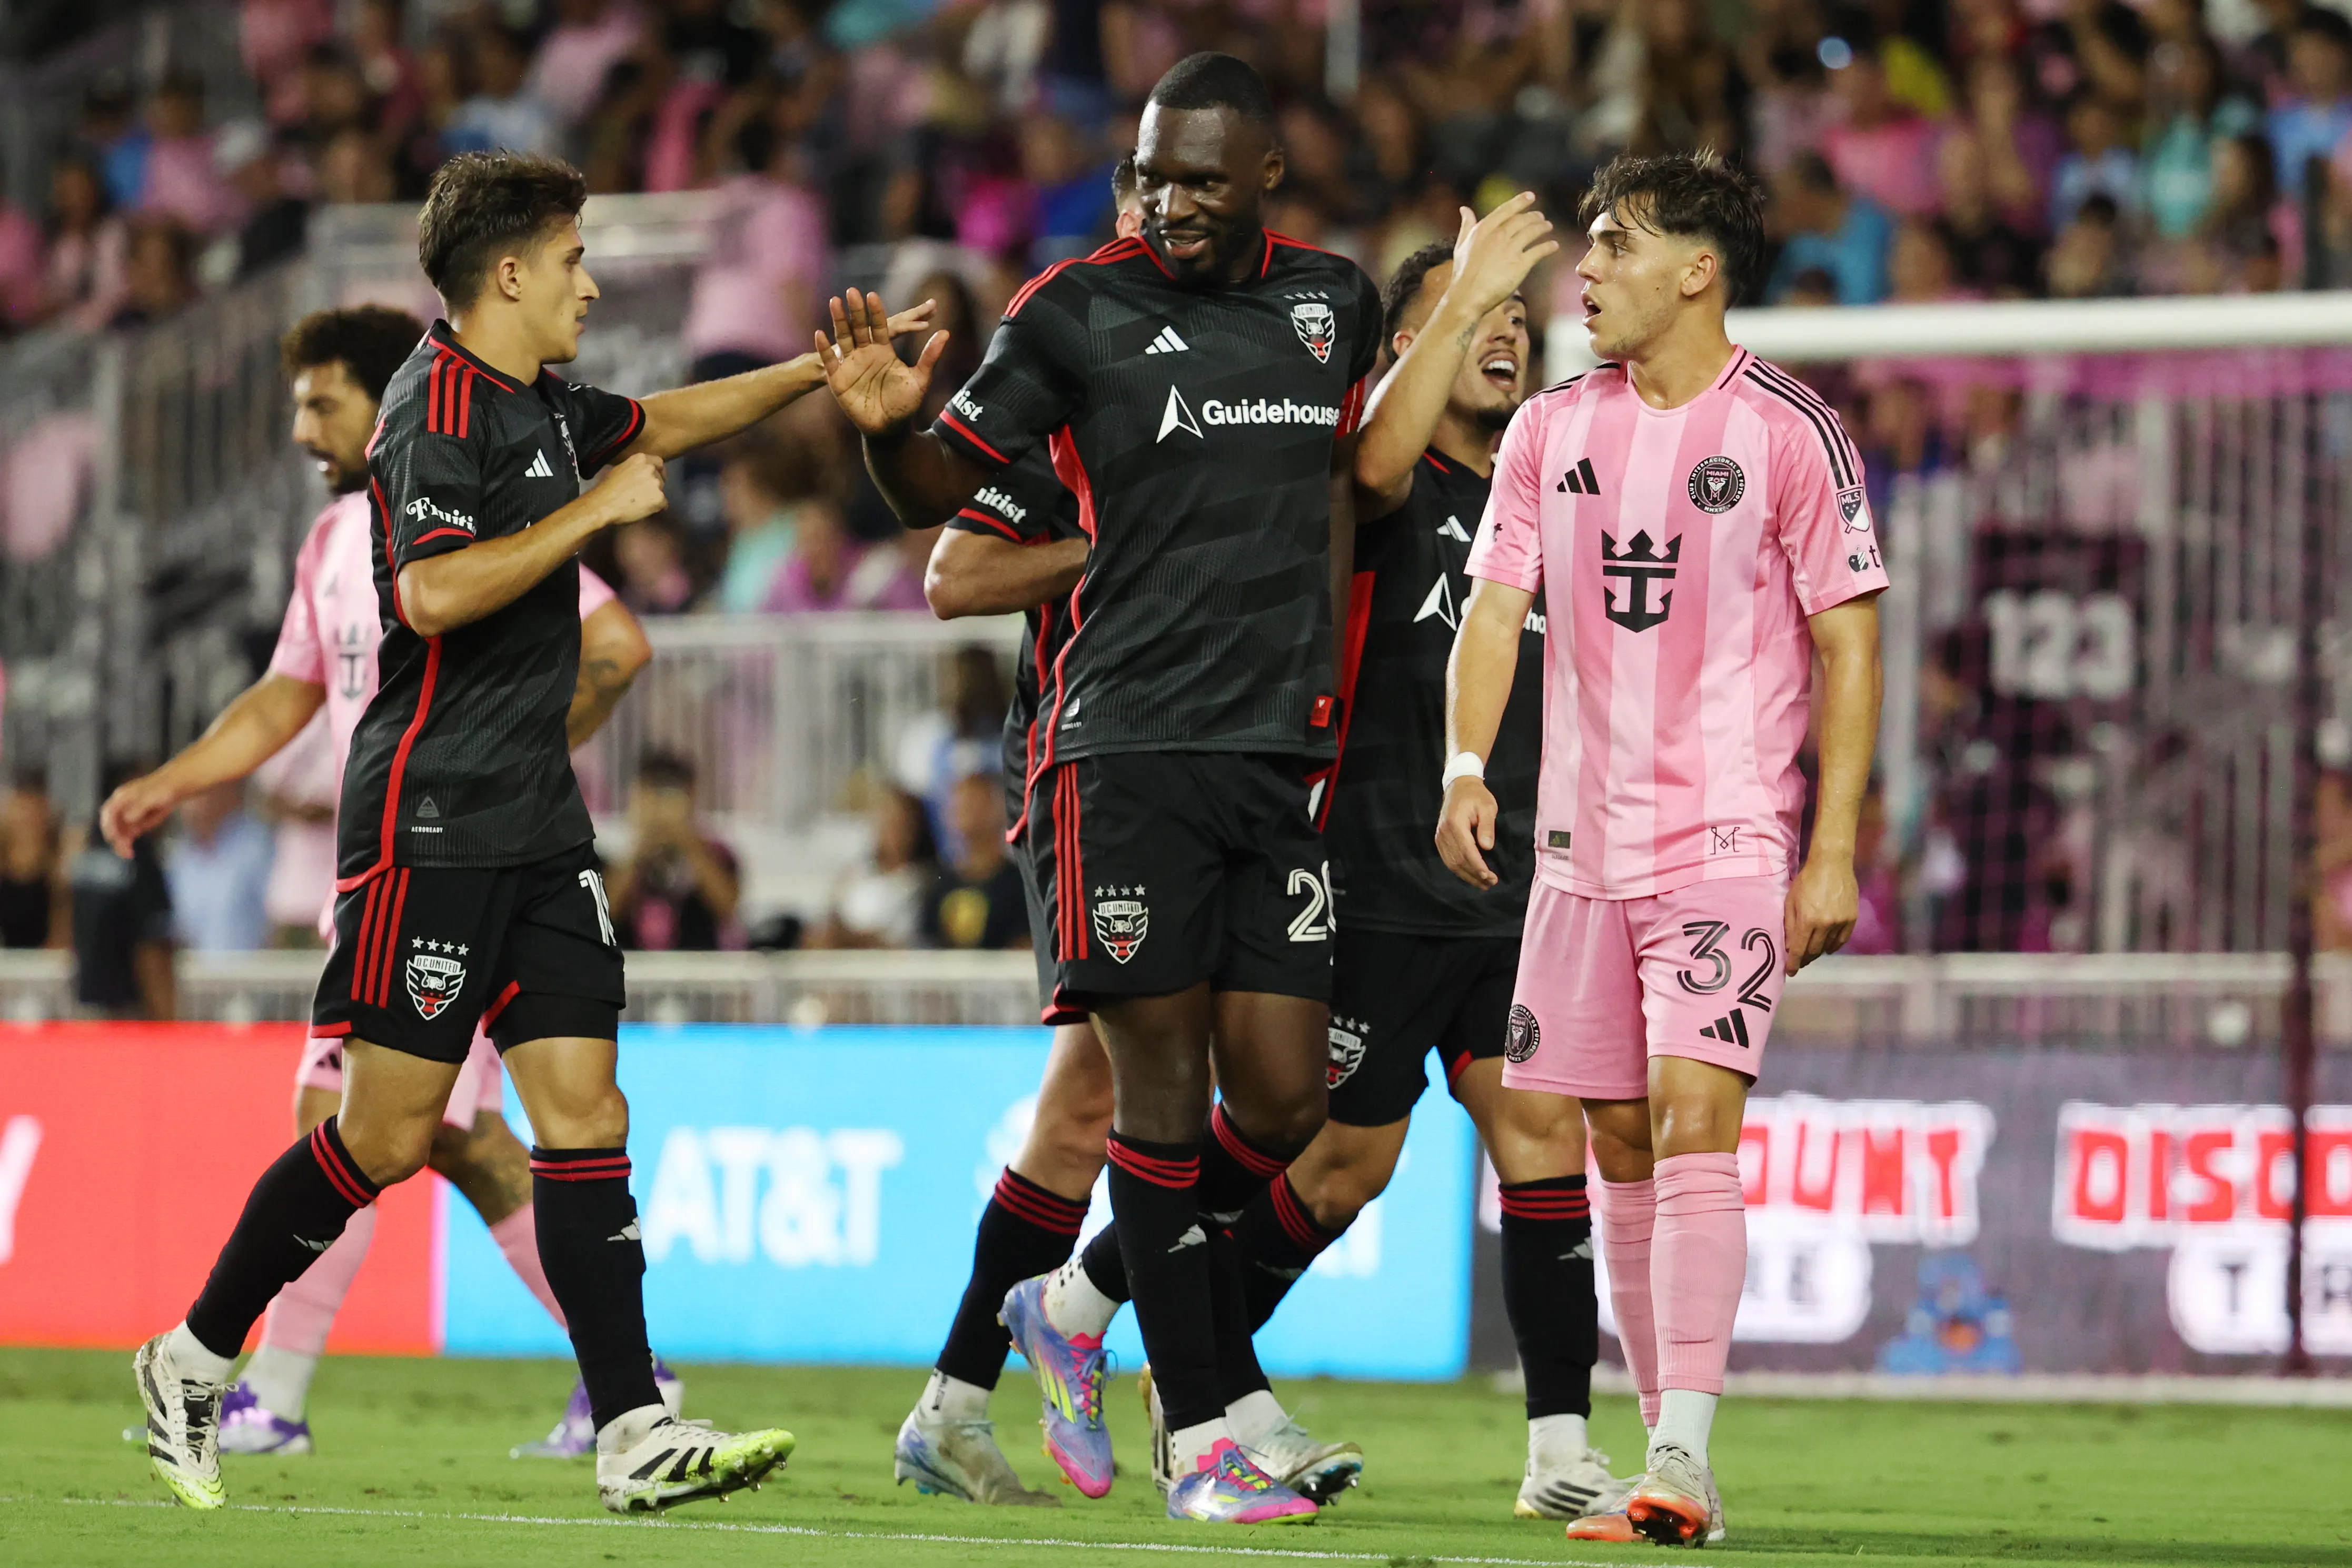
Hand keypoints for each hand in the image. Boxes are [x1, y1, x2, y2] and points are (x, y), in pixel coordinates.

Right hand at [98, 771, 178, 857]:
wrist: (175, 787)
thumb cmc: (164, 789)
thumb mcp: (153, 797)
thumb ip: (139, 807)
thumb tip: (128, 818)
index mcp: (121, 797)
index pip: (109, 812)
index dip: (109, 825)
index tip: (114, 838)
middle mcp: (121, 806)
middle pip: (111, 824)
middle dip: (115, 838)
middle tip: (123, 850)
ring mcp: (127, 815)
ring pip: (119, 832)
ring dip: (121, 843)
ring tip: (128, 854)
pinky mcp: (135, 823)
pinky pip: (127, 834)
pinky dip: (127, 843)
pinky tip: (130, 851)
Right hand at [591, 452, 668, 525]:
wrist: (604, 504)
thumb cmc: (606, 489)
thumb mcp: (619, 470)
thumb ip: (634, 469)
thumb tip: (639, 473)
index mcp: (640, 459)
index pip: (659, 462)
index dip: (660, 471)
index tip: (659, 477)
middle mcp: (650, 469)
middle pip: (660, 478)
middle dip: (655, 487)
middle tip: (644, 495)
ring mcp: (656, 483)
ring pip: (662, 491)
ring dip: (655, 497)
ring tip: (641, 504)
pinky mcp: (659, 498)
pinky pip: (663, 504)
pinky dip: (657, 508)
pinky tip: (645, 510)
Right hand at [816, 289, 948, 436]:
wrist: (889, 428)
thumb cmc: (905, 404)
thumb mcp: (920, 378)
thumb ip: (930, 356)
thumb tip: (946, 332)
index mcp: (883, 350)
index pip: (879, 326)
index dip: (876, 312)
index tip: (873, 296)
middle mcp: (865, 353)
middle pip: (859, 327)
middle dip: (856, 310)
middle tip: (852, 291)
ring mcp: (850, 364)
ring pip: (843, 337)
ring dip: (838, 320)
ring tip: (835, 302)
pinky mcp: (838, 378)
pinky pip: (830, 361)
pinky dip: (824, 348)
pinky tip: (820, 334)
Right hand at [1436, 776, 1500, 889]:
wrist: (1459, 786)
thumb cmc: (1476, 796)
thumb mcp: (1487, 807)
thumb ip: (1487, 827)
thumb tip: (1487, 847)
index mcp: (1455, 823)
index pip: (1466, 850)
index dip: (1478, 866)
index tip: (1489, 876)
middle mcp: (1444, 832)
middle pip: (1458, 860)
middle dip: (1475, 874)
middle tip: (1491, 883)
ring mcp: (1440, 836)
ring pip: (1452, 863)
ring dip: (1467, 876)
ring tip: (1483, 884)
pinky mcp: (1439, 839)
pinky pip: (1448, 859)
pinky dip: (1459, 870)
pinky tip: (1470, 875)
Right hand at [1447, 192, 1558, 319]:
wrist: (1467, 296)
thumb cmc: (1462, 274)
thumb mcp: (1461, 245)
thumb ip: (1466, 225)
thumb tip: (1464, 209)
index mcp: (1484, 229)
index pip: (1506, 210)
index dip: (1520, 201)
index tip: (1531, 196)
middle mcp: (1499, 235)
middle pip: (1522, 220)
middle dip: (1534, 216)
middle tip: (1541, 217)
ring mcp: (1511, 249)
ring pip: (1533, 231)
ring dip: (1543, 228)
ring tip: (1548, 227)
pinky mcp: (1521, 264)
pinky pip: (1539, 250)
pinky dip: (1549, 247)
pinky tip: (1554, 246)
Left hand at [1783, 854, 1858, 975]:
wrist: (1832, 864)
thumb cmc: (1807, 880)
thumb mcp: (1791, 901)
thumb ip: (1790, 925)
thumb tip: (1790, 948)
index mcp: (1808, 919)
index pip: (1800, 949)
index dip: (1794, 963)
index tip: (1790, 972)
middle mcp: (1826, 924)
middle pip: (1814, 951)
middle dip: (1805, 959)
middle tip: (1799, 961)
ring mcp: (1841, 922)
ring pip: (1828, 947)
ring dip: (1818, 951)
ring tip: (1811, 951)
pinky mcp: (1852, 918)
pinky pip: (1841, 940)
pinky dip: (1833, 945)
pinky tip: (1827, 945)